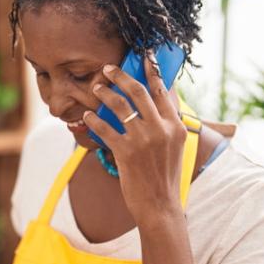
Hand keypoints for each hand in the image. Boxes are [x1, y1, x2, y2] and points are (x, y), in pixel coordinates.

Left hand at [83, 51, 187, 225]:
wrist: (160, 205)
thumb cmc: (164, 177)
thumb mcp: (175, 148)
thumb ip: (166, 125)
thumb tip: (157, 103)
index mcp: (176, 126)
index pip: (163, 91)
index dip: (151, 71)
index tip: (143, 57)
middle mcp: (162, 129)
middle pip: (139, 92)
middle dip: (121, 76)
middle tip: (108, 68)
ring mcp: (143, 140)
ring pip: (120, 106)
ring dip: (105, 94)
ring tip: (96, 89)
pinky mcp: (126, 153)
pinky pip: (105, 129)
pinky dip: (94, 120)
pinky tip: (87, 115)